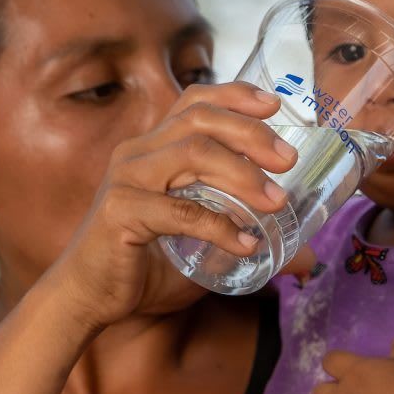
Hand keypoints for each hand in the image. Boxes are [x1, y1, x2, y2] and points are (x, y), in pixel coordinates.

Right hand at [45, 82, 296, 332]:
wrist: (87, 298)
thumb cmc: (143, 267)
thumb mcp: (201, 243)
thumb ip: (246, 239)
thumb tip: (306, 257)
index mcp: (152, 149)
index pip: (193, 102)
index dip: (235, 95)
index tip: (275, 106)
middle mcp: (136, 154)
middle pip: (200, 120)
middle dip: (251, 134)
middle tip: (288, 160)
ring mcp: (126, 180)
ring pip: (193, 153)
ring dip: (242, 175)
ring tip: (275, 201)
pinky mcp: (121, 212)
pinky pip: (180, 211)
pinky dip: (219, 227)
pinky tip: (245, 244)